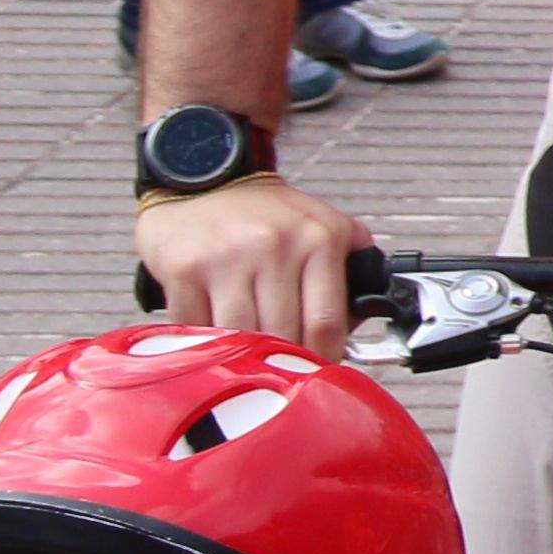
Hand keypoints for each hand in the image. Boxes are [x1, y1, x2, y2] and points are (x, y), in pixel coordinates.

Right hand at [139, 174, 377, 357]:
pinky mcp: (184, 269)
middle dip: (281, 364)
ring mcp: (227, 258)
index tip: (315, 375)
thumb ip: (351, 262)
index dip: (323, 359)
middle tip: (278, 375)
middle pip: (282, 335)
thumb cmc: (264, 212)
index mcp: (318, 239)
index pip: (326, 321)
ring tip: (244, 363)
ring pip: (239, 337)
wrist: (203, 177)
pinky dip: (203, 343)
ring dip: (241, 357)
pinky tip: (209, 341)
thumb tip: (368, 313)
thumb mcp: (321, 222)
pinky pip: (195, 327)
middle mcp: (275, 247)